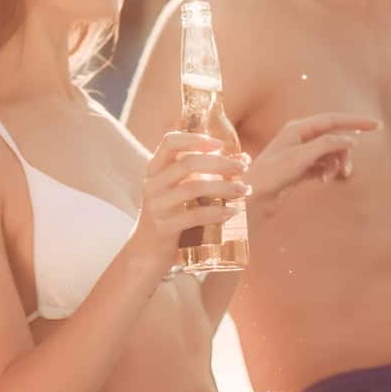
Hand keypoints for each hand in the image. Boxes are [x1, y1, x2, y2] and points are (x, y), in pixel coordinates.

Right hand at [133, 130, 251, 267]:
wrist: (146, 253)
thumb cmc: (171, 216)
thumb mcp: (178, 191)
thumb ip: (202, 175)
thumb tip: (243, 160)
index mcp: (155, 170)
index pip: (170, 142)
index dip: (194, 138)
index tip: (219, 144)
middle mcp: (152, 185)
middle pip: (187, 164)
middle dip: (219, 163)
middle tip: (242, 168)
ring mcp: (156, 207)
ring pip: (192, 188)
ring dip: (223, 187)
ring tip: (244, 190)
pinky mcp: (163, 228)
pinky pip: (194, 216)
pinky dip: (217, 212)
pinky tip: (233, 211)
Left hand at [246, 113, 377, 217]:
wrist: (253, 197)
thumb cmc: (271, 174)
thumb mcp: (301, 157)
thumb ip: (327, 145)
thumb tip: (350, 140)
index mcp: (298, 128)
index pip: (333, 119)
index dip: (356, 122)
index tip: (377, 126)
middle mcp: (300, 137)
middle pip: (334, 138)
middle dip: (344, 153)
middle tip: (347, 171)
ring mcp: (300, 153)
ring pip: (330, 153)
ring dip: (336, 165)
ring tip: (332, 178)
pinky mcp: (300, 169)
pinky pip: (323, 165)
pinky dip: (328, 172)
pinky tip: (324, 181)